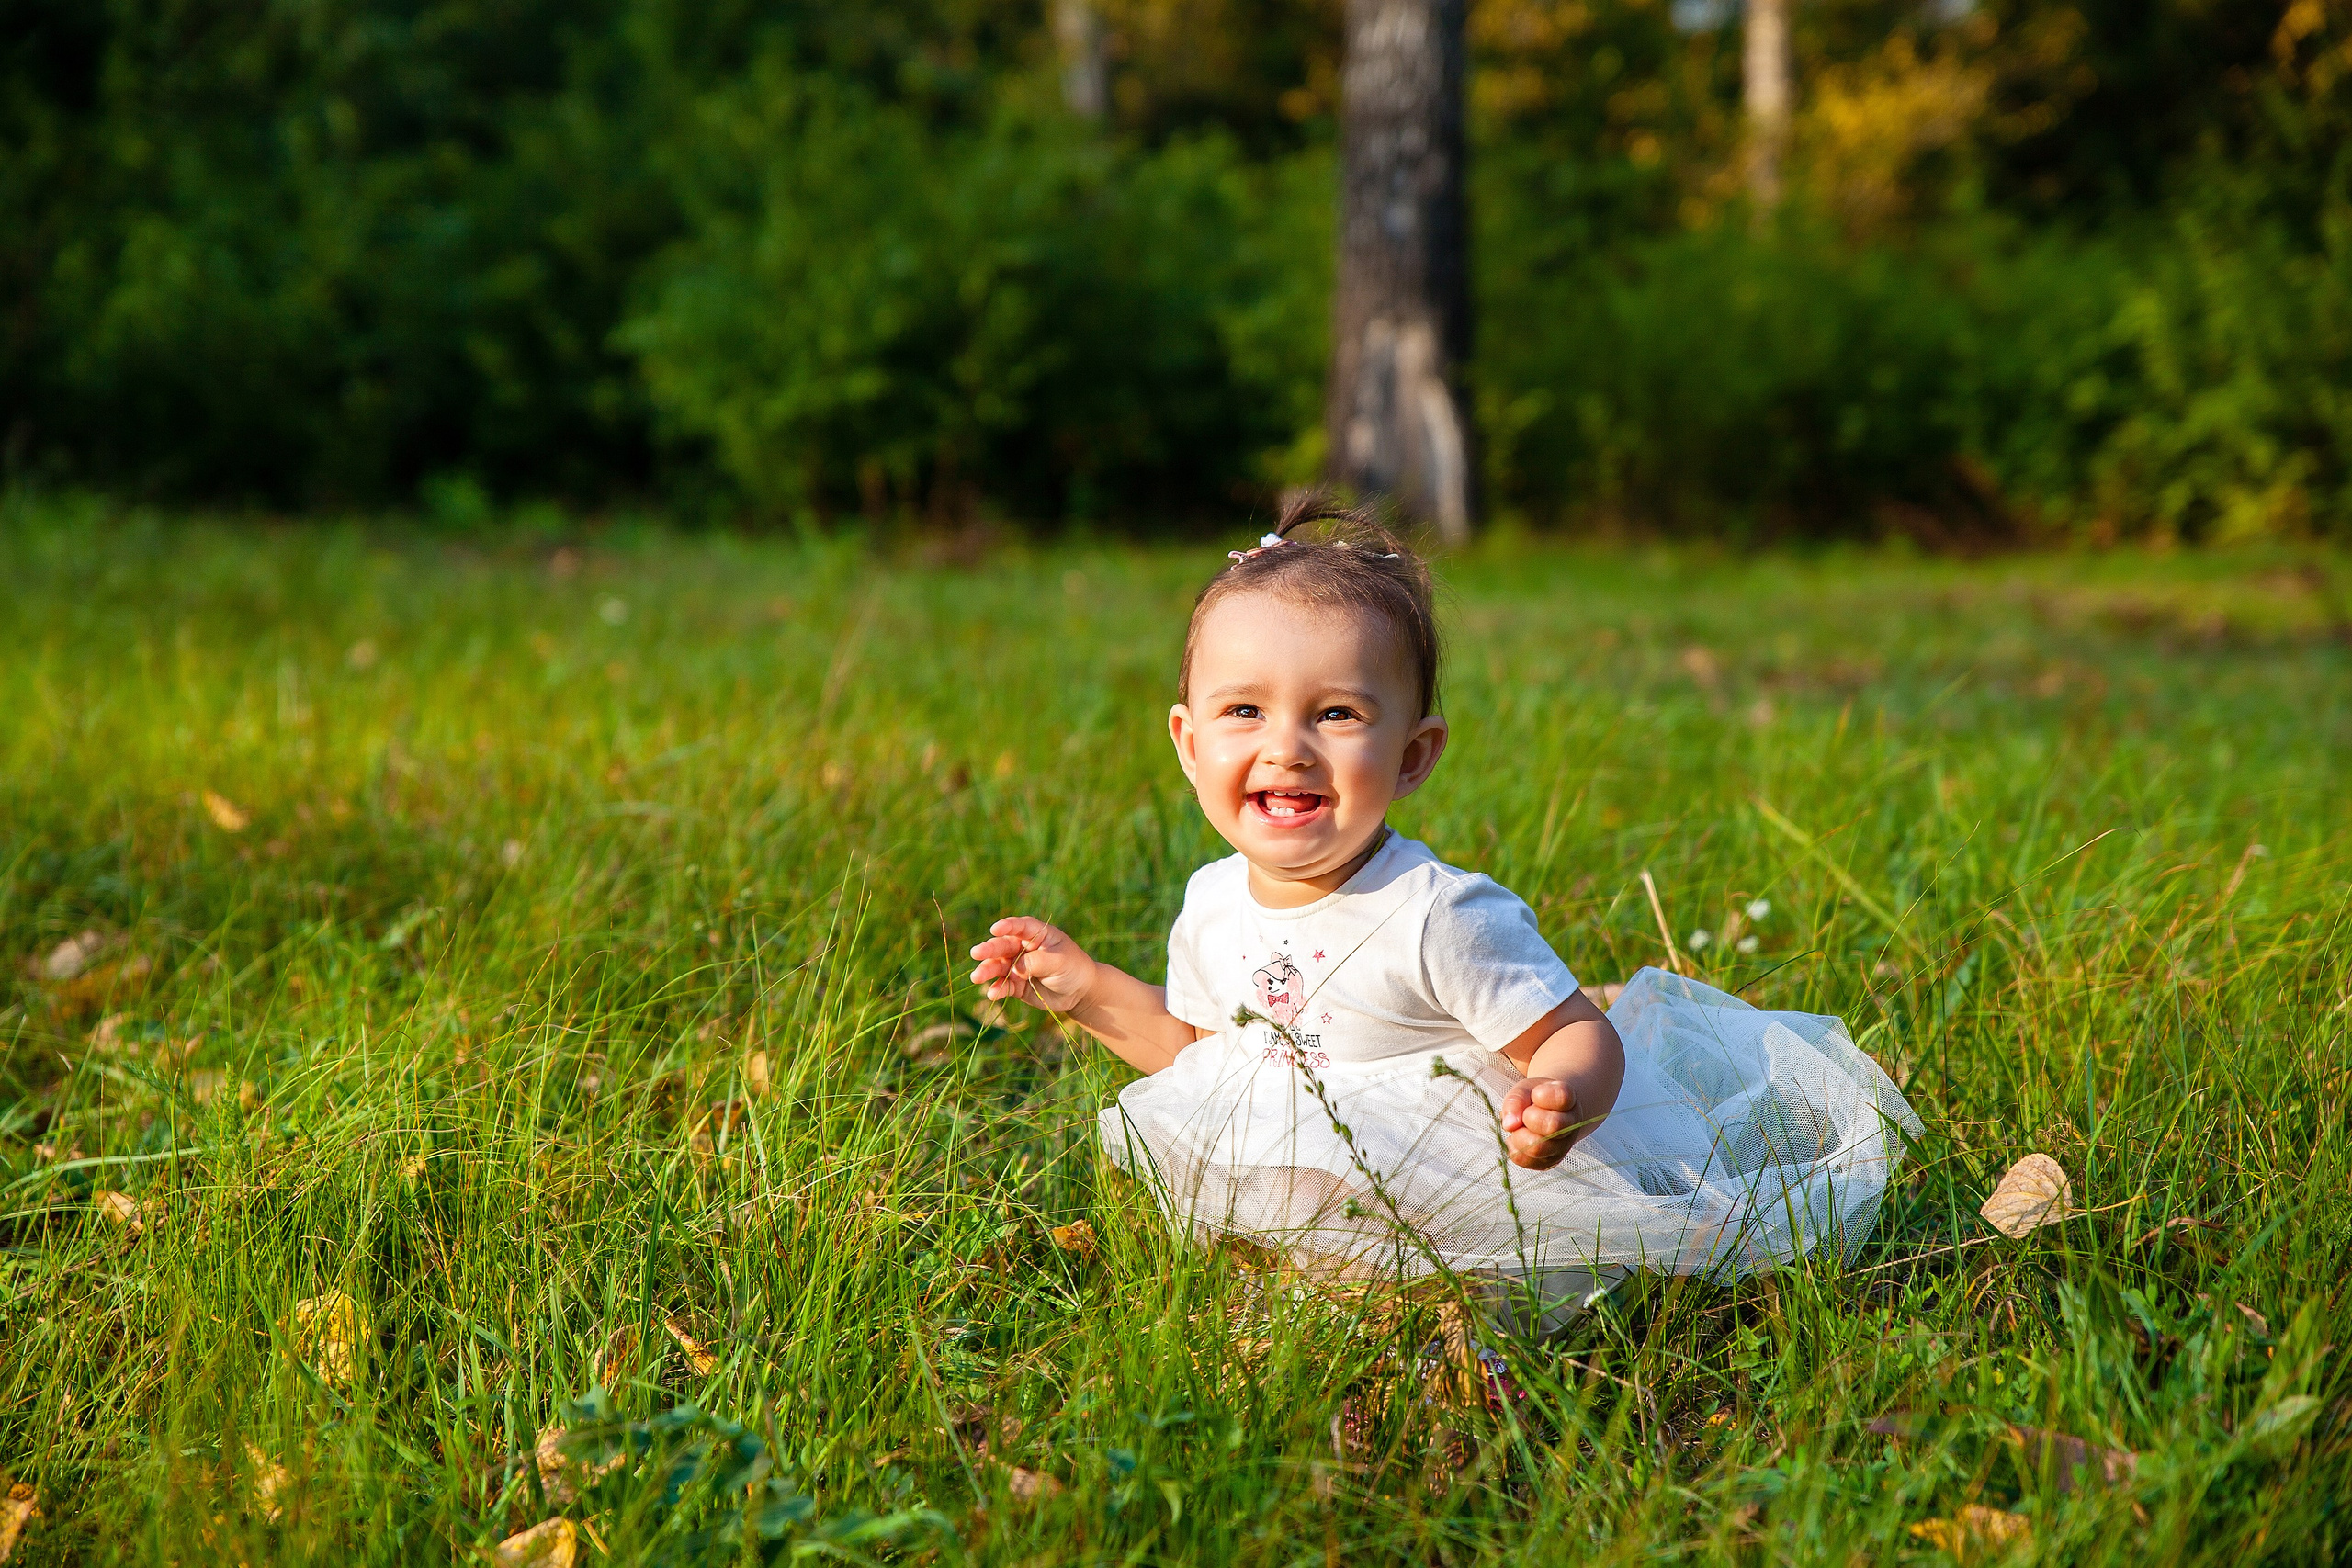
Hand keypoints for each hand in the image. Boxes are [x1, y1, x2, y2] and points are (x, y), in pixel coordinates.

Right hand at [968, 916, 1097, 1014]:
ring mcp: (1017, 967)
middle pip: (1003, 946)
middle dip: (989, 950)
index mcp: (1037, 934)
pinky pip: (1004, 986)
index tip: (996, 929)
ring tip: (977, 977)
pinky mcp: (1016, 985)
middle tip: (976, 953)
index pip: (1021, 927)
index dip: (1008, 926)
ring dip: (987, 971)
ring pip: (999, 967)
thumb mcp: (1059, 962)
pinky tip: (992, 993)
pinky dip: (997, 989)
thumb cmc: (1073, 968)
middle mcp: (1023, 948)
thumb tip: (1014, 969)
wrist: (1079, 992)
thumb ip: (1036, 962)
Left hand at [1500, 1077, 1583, 1170]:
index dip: (1541, 1095)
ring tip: (1520, 1127)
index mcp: (1567, 1099)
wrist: (1545, 1113)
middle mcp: (1571, 1125)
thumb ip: (1516, 1100)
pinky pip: (1525, 1160)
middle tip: (1525, 1113)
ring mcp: (1562, 1147)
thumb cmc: (1535, 1098)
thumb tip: (1509, 1125)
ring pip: (1537, 1148)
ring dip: (1519, 1136)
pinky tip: (1518, 1136)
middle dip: (1529, 1118)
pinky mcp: (1549, 1161)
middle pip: (1552, 1126)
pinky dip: (1514, 1148)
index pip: (1561, 1097)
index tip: (1536, 1094)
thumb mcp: (1524, 1089)